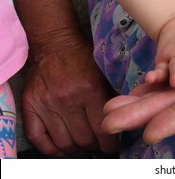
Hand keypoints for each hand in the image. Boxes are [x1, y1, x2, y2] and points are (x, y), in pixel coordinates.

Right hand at [22, 35, 119, 155]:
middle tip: (99, 146)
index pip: (102, 128)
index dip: (109, 144)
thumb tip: (126, 116)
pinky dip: (50, 148)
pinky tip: (61, 148)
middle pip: (83, 139)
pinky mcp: (30, 106)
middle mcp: (67, 99)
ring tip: (83, 147)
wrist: (54, 43)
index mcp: (89, 90)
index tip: (112, 147)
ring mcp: (47, 104)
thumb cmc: (83, 58)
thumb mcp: (104, 72)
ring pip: (63, 142)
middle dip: (94, 147)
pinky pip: (38, 137)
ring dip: (76, 149)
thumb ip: (113, 95)